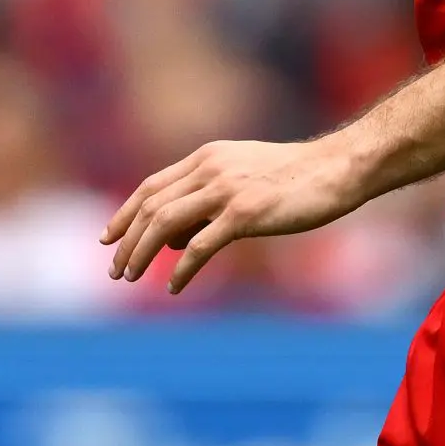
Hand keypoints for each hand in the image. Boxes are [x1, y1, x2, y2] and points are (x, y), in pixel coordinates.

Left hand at [103, 135, 368, 293]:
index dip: (124, 214)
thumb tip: (169, 238)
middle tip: (116, 270)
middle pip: (151, 206)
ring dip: (142, 253)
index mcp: (206, 158)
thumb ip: (205, 200)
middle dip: (127, 241)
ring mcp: (226, 190)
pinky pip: (200, 246)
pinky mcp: (245, 213)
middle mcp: (209, 169)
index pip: (150, 187)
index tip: (107, 238)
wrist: (337, 168)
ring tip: (132, 278)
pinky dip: (182, 269)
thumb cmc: (294, 178)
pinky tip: (174, 287)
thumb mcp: (242, 178)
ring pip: (165, 223)